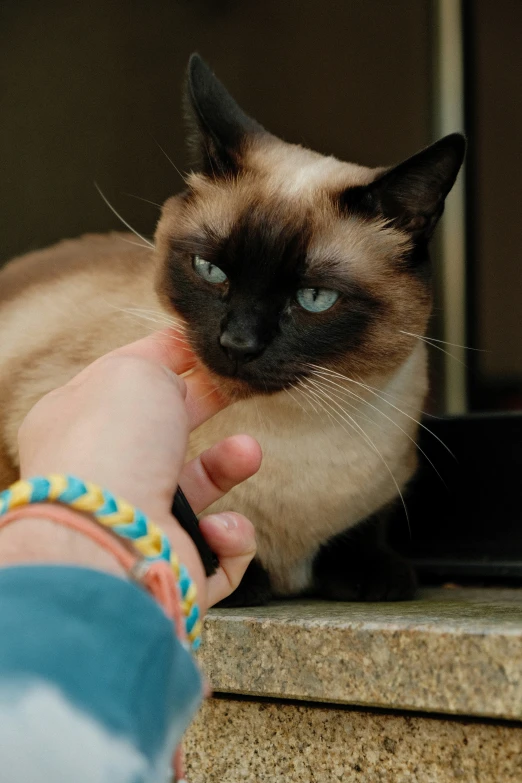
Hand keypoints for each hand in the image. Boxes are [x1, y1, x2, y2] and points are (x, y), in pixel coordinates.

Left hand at [14, 330, 260, 610]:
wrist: (113, 540)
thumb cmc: (112, 447)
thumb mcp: (132, 372)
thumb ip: (157, 362)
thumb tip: (177, 379)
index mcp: (77, 421)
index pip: (126, 381)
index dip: (168, 358)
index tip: (207, 347)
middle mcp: (104, 473)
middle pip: (165, 432)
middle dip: (205, 406)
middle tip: (238, 389)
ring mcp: (136, 524)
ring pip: (197, 489)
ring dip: (229, 467)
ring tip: (247, 453)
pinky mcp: (171, 566)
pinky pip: (219, 549)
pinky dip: (231, 537)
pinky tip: (218, 529)